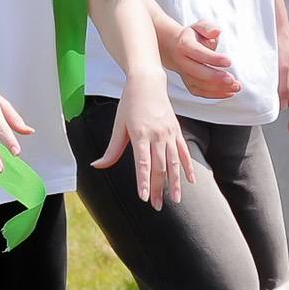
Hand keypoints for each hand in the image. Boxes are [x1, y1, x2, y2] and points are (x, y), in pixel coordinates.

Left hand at [97, 87, 196, 209]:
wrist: (148, 83)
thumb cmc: (129, 104)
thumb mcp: (118, 126)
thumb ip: (111, 149)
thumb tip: (97, 165)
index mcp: (140, 134)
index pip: (143, 163)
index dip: (144, 181)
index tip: (144, 197)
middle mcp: (157, 135)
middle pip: (159, 167)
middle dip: (159, 188)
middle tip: (157, 206)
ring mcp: (169, 133)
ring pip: (174, 163)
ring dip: (175, 183)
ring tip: (176, 199)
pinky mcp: (176, 131)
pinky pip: (184, 152)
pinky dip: (188, 167)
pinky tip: (191, 181)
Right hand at [157, 13, 243, 103]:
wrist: (175, 48)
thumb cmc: (193, 36)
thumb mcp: (199, 26)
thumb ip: (208, 27)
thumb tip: (216, 32)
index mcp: (184, 45)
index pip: (198, 53)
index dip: (213, 58)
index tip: (229, 61)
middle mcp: (182, 61)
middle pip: (197, 72)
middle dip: (215, 77)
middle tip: (232, 79)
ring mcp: (184, 74)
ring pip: (199, 84)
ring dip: (218, 88)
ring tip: (236, 87)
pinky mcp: (189, 83)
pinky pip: (200, 92)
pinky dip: (215, 94)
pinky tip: (229, 92)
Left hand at [276, 37, 288, 121]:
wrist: (278, 29)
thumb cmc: (281, 46)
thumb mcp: (281, 68)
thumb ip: (283, 87)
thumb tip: (284, 105)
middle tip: (277, 117)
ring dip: (283, 100)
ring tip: (271, 104)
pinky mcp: (288, 69)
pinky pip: (286, 85)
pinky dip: (280, 91)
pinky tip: (271, 91)